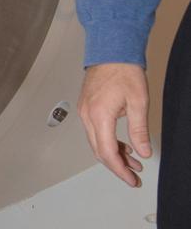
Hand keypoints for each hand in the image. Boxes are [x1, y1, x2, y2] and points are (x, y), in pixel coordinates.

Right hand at [78, 62, 150, 186]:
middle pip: (99, 151)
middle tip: (133, 176)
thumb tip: (143, 152)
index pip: (107, 153)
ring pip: (97, 142)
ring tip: (133, 162)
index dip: (120, 170)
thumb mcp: (138, 102)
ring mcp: (85, 111)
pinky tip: (123, 145)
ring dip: (114, 154)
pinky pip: (95, 132)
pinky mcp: (87, 107)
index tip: (131, 179)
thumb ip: (139, 130)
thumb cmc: (123, 70)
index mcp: (99, 116)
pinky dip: (108, 142)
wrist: (111, 49)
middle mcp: (87, 116)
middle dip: (117, 166)